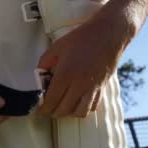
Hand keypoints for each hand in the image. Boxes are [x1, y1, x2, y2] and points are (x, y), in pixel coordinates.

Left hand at [37, 3, 136, 117]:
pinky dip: (83, 108)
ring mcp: (92, 87)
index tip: (39, 109)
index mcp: (66, 73)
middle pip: (63, 110)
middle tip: (48, 108)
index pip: (51, 100)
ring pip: (79, 112)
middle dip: (52, 112)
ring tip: (63, 106)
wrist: (109, 33)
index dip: (43, 108)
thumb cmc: (82, 38)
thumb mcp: (57, 46)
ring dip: (69, 113)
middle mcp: (79, 84)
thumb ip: (44, 63)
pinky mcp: (102, 88)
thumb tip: (39, 78)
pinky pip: (92, 107)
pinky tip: (77, 101)